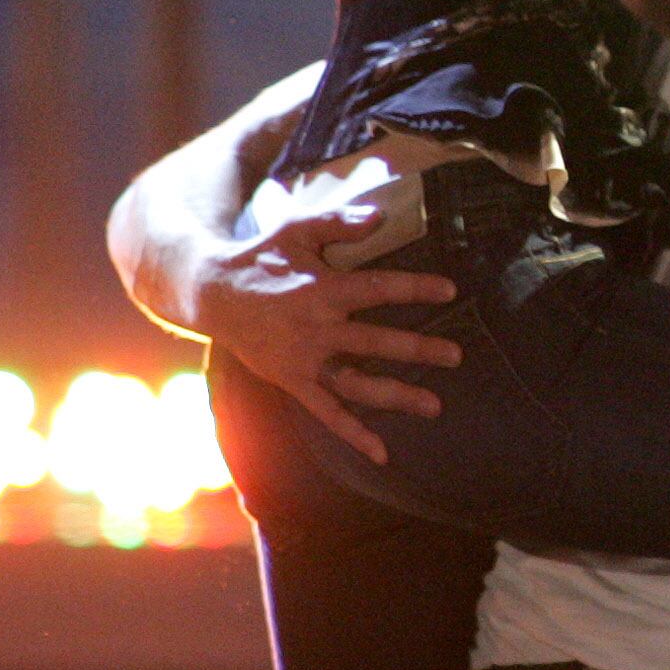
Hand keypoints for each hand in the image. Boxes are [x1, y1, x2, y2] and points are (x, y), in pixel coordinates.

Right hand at [195, 212, 461, 467]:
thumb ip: (338, 223)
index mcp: (322, 289)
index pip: (377, 288)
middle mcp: (316, 329)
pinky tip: (382, 453)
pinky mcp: (293, 382)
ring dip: (396, 397)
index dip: (414, 288)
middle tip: (456, 356)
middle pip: (375, 342)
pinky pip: (326, 413)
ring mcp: (305, 360)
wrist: (212, 294)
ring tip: (434, 405)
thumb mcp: (296, 230)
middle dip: (418, 349)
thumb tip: (381, 215)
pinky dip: (353, 434)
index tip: (450, 290)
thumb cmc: (262, 257)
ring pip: (356, 384)